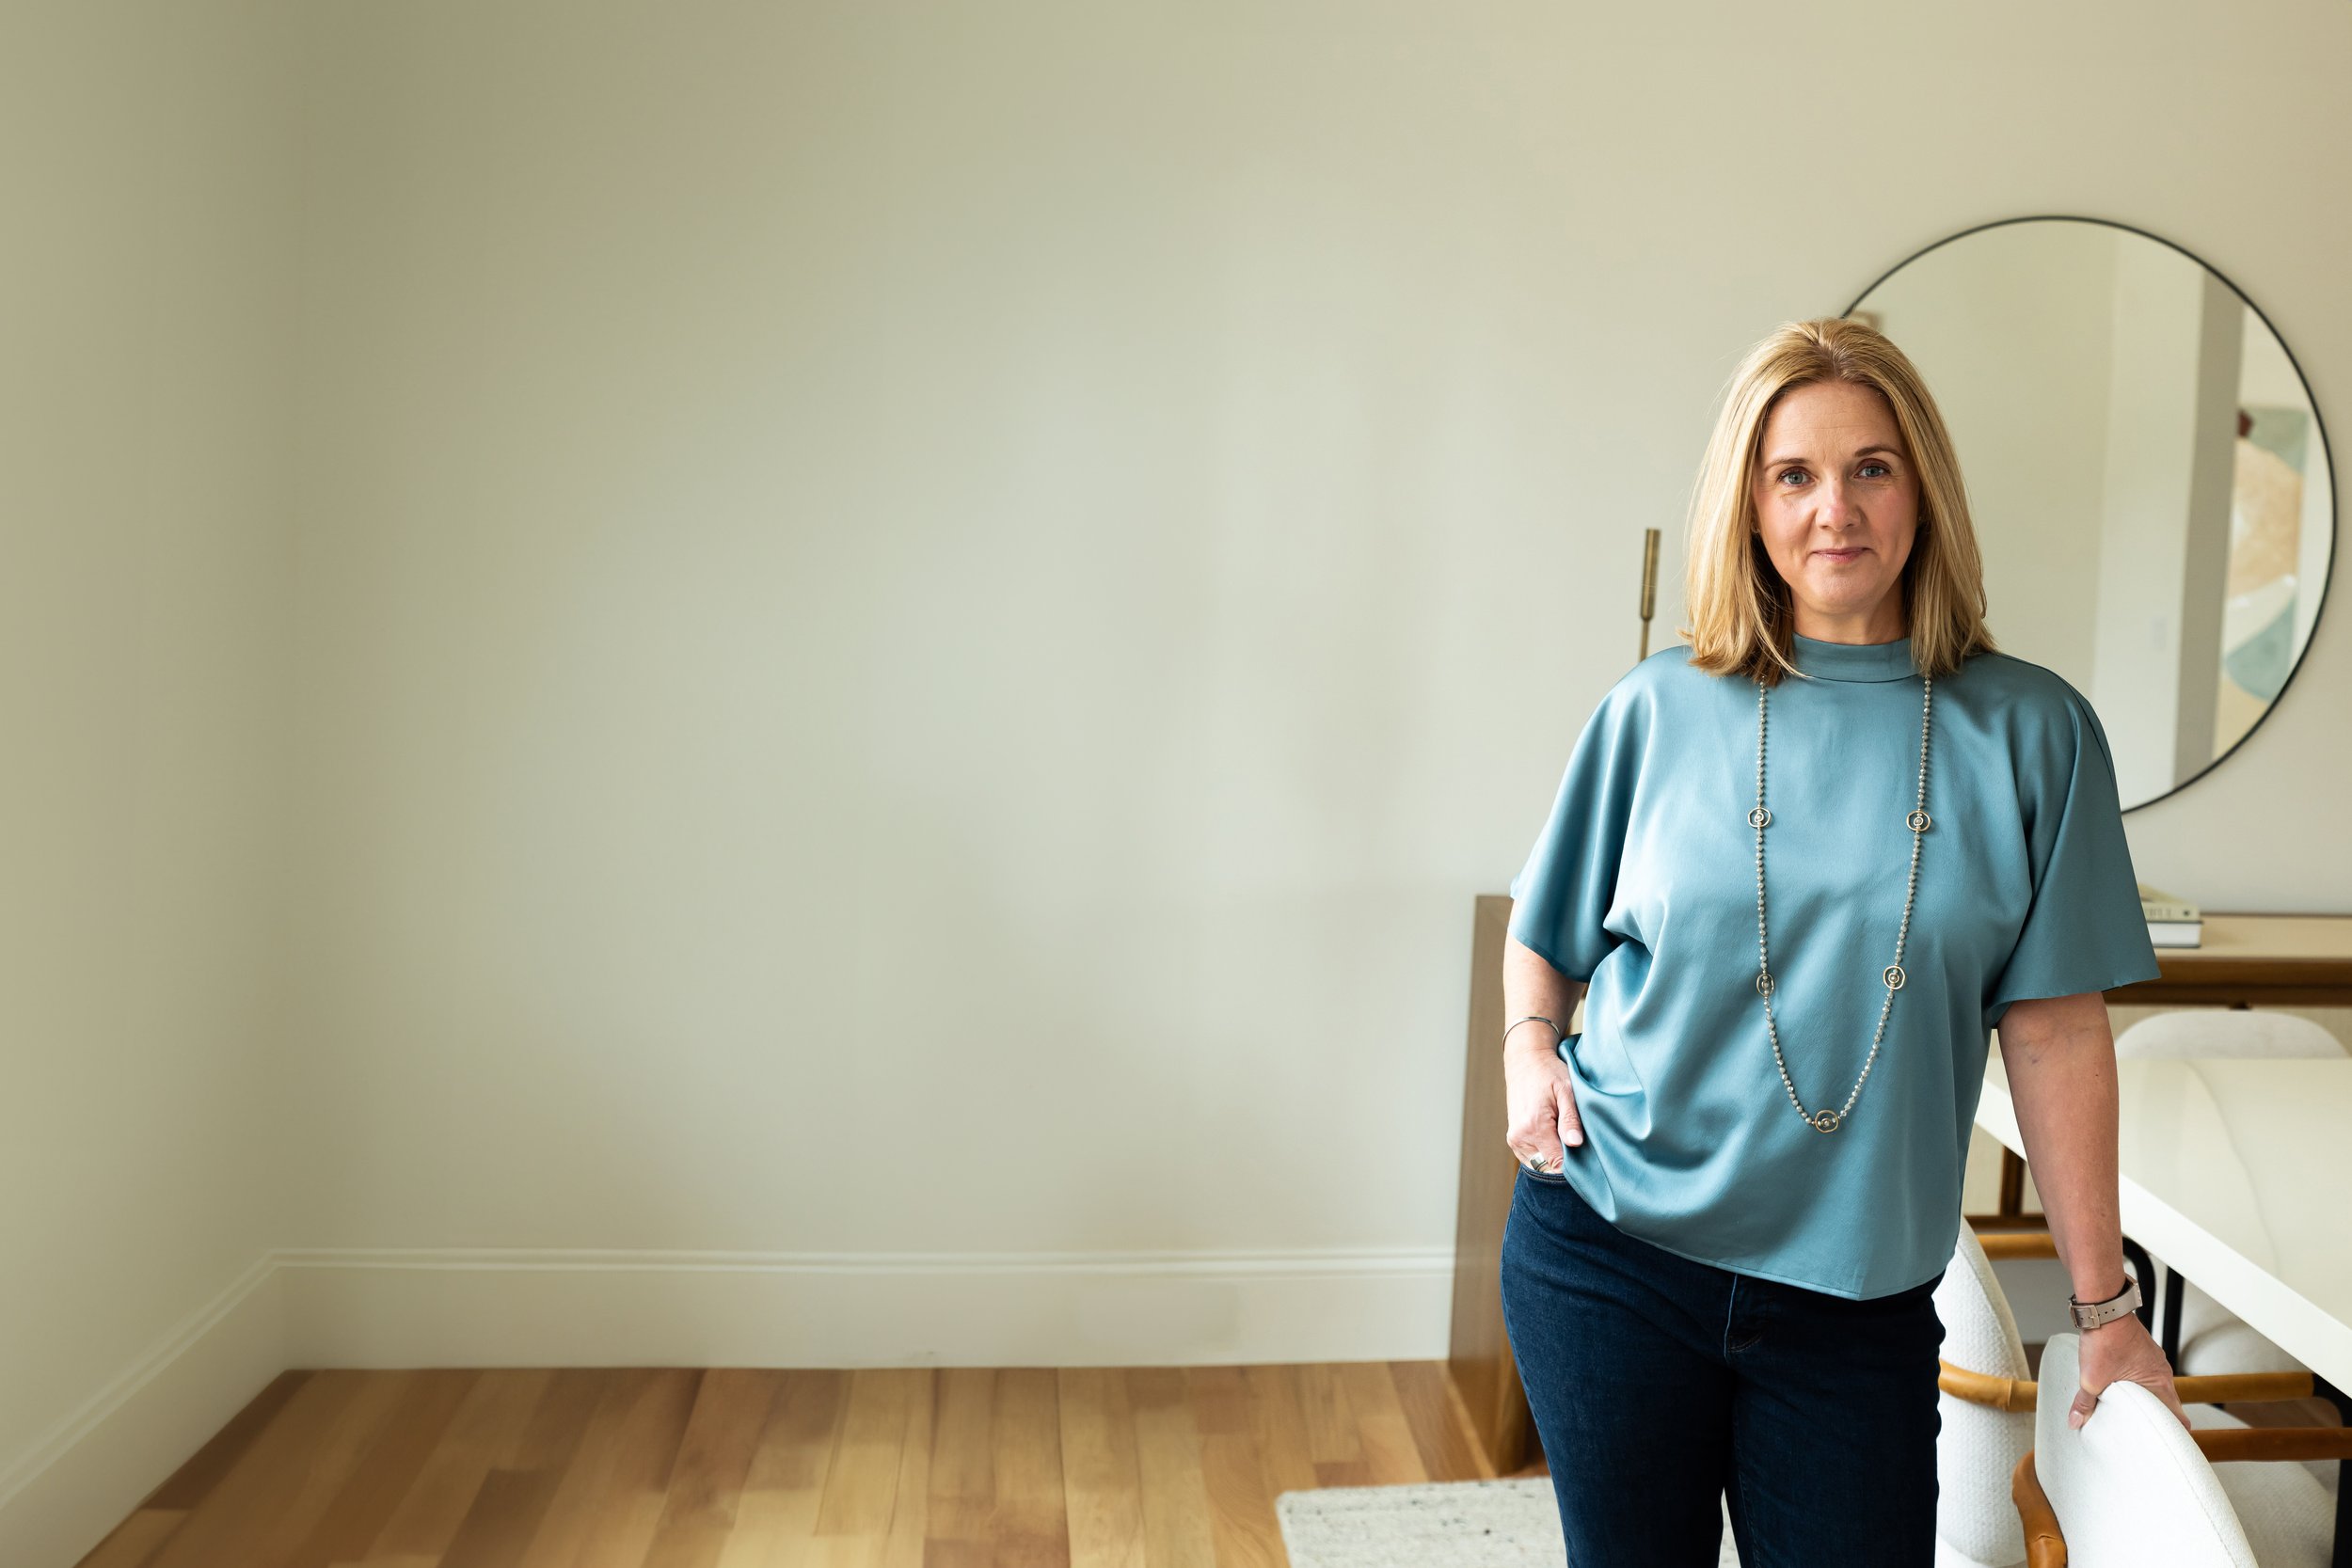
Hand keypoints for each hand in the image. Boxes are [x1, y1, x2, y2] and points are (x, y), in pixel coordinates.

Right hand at [1503, 1037, 1582, 1170]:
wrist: (1525, 1061)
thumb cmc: (1549, 1073)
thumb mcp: (1567, 1090)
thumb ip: (1571, 1118)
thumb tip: (1575, 1143)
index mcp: (1534, 1126)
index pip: (1557, 1165)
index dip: (1574, 1165)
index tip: (1587, 1155)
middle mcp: (1520, 1137)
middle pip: (1548, 1169)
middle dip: (1565, 1164)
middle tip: (1579, 1145)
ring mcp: (1514, 1140)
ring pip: (1540, 1166)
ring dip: (1554, 1159)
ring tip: (1566, 1139)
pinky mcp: (1514, 1139)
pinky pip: (1532, 1159)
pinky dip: (1545, 1155)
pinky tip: (1555, 1139)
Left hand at [2069, 1313, 2188, 1430]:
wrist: (2103, 1308)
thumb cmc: (2106, 1340)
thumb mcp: (2091, 1378)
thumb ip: (2084, 1403)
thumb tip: (2076, 1422)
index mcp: (2159, 1383)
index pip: (2177, 1415)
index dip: (2175, 1431)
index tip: (2168, 1442)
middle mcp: (2162, 1371)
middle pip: (2167, 1402)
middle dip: (2157, 1417)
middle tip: (2145, 1432)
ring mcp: (2153, 1358)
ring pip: (2155, 1386)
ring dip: (2146, 1397)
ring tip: (2131, 1411)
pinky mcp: (2142, 1349)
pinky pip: (2146, 1372)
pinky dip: (2139, 1381)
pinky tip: (2122, 1385)